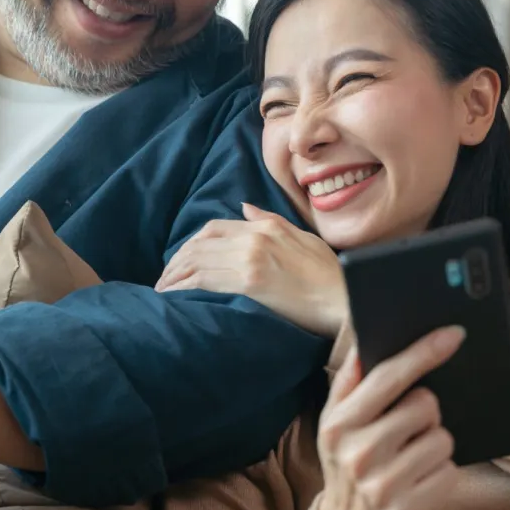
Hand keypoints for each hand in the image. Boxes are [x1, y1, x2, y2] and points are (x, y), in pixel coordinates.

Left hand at [156, 203, 346, 335]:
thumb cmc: (330, 275)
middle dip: (177, 261)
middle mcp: (254, 238)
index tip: (182, 260)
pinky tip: (173, 297)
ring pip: (197, 261)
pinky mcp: (249, 283)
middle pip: (200, 244)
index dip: (192, 244)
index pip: (215, 227)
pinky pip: (204, 281)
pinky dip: (183, 287)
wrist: (346, 301)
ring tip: (163, 290)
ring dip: (174, 275)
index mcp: (266, 227)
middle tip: (165, 278)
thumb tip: (245, 208)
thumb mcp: (303, 238)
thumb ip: (270, 220)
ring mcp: (250, 259)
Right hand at [314, 327, 465, 509]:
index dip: (424, 352)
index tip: (452, 335)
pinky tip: (421, 479)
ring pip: (443, 439)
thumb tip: (364, 340)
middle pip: (425, 405)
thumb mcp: (334, 422)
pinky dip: (441, 472)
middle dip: (425, 412)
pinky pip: (450, 471)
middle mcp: (359, 454)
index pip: (389, 377)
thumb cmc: (346, 462)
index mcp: (340, 424)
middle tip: (409, 428)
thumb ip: (349, 380)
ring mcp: (384, 486)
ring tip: (412, 457)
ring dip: (435, 444)